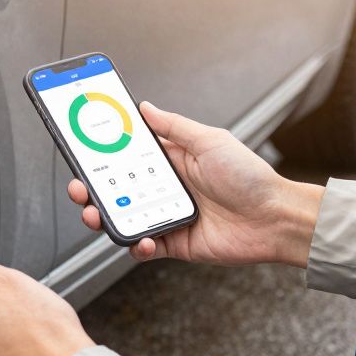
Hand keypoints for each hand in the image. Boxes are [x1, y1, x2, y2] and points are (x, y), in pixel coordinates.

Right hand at [69, 102, 323, 267]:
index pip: (127, 157)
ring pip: (124, 219)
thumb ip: (173, 126)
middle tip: (79, 188)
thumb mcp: (210, 141)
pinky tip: (141, 238)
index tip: (83, 151)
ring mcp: (168, 216)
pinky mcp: (175, 243)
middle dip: (92, 190)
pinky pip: (145, 247)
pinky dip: (137, 245)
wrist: (275, 218)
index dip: (103, 156)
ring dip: (105, 218)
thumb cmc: (250, 177)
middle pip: (117, 190)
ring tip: (96, 214)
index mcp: (172, 162)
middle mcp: (166, 189)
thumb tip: (145, 108)